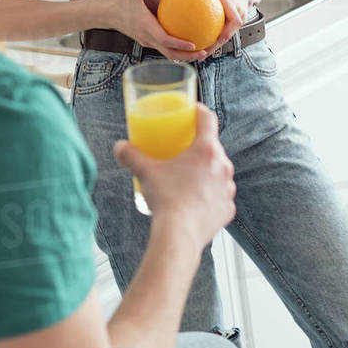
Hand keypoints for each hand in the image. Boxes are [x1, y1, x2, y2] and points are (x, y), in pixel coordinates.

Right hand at [104, 0, 208, 61]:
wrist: (104, 13)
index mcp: (145, 25)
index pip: (165, 40)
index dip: (180, 44)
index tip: (194, 44)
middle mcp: (146, 37)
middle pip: (169, 53)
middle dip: (187, 56)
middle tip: (204, 53)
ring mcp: (145, 41)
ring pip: (166, 53)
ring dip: (183, 55)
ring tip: (200, 52)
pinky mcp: (145, 40)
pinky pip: (162, 48)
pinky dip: (175, 48)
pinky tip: (186, 43)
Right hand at [113, 105, 235, 246]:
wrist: (179, 235)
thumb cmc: (166, 200)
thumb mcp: (145, 172)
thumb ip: (131, 155)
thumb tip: (120, 147)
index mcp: (206, 150)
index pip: (208, 120)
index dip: (199, 112)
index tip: (193, 111)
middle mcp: (223, 166)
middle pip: (213, 148)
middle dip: (199, 147)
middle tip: (183, 150)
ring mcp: (228, 188)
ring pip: (218, 172)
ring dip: (206, 172)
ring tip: (188, 178)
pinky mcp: (228, 208)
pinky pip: (219, 196)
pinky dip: (209, 195)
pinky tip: (195, 200)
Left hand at [180, 0, 260, 57]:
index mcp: (234, 6)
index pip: (233, 22)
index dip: (224, 34)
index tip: (213, 41)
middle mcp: (239, 14)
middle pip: (229, 35)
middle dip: (216, 46)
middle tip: (202, 54)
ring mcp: (239, 19)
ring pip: (227, 36)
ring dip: (215, 45)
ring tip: (200, 53)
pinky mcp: (236, 21)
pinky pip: (225, 31)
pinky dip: (215, 38)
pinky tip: (202, 42)